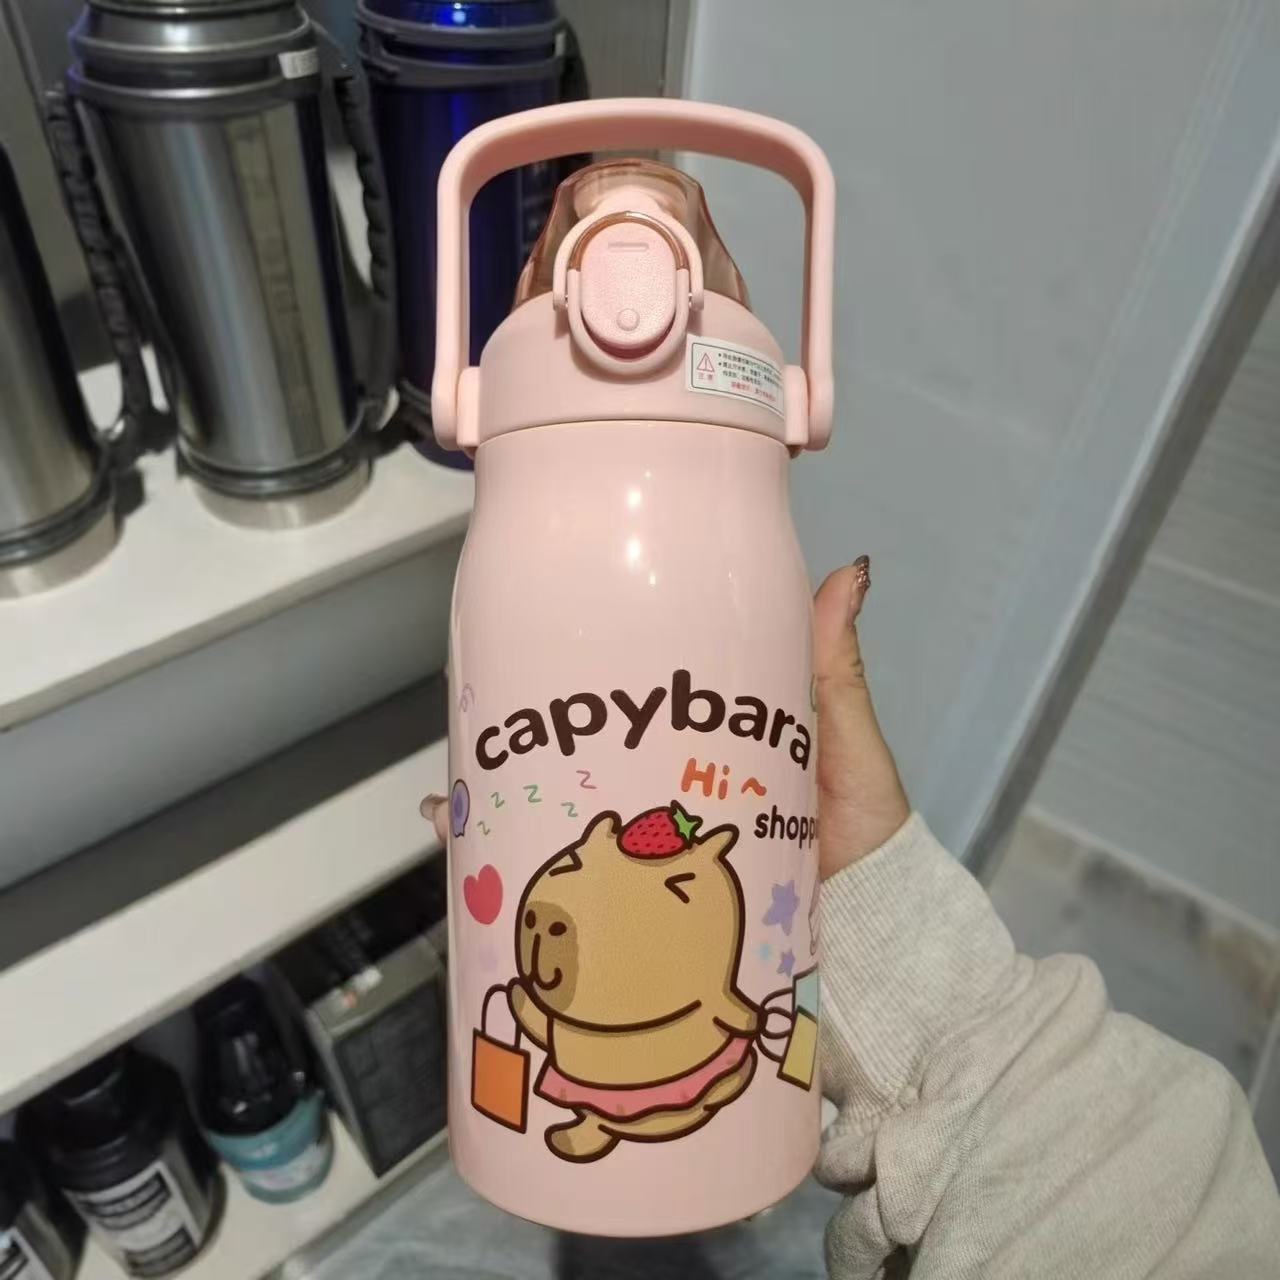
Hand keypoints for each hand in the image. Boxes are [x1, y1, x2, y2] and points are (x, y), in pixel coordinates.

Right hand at [421, 554, 909, 878]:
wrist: (875, 947)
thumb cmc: (863, 836)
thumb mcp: (843, 743)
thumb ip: (833, 670)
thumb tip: (848, 568)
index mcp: (702, 754)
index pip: (628, 716)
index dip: (576, 691)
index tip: (526, 654)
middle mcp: (667, 801)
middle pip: (580, 770)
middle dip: (518, 755)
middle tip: (471, 731)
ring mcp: (653, 864)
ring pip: (562, 826)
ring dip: (502, 813)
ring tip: (452, 803)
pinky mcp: (648, 915)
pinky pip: (578, 898)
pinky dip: (519, 878)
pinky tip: (476, 864)